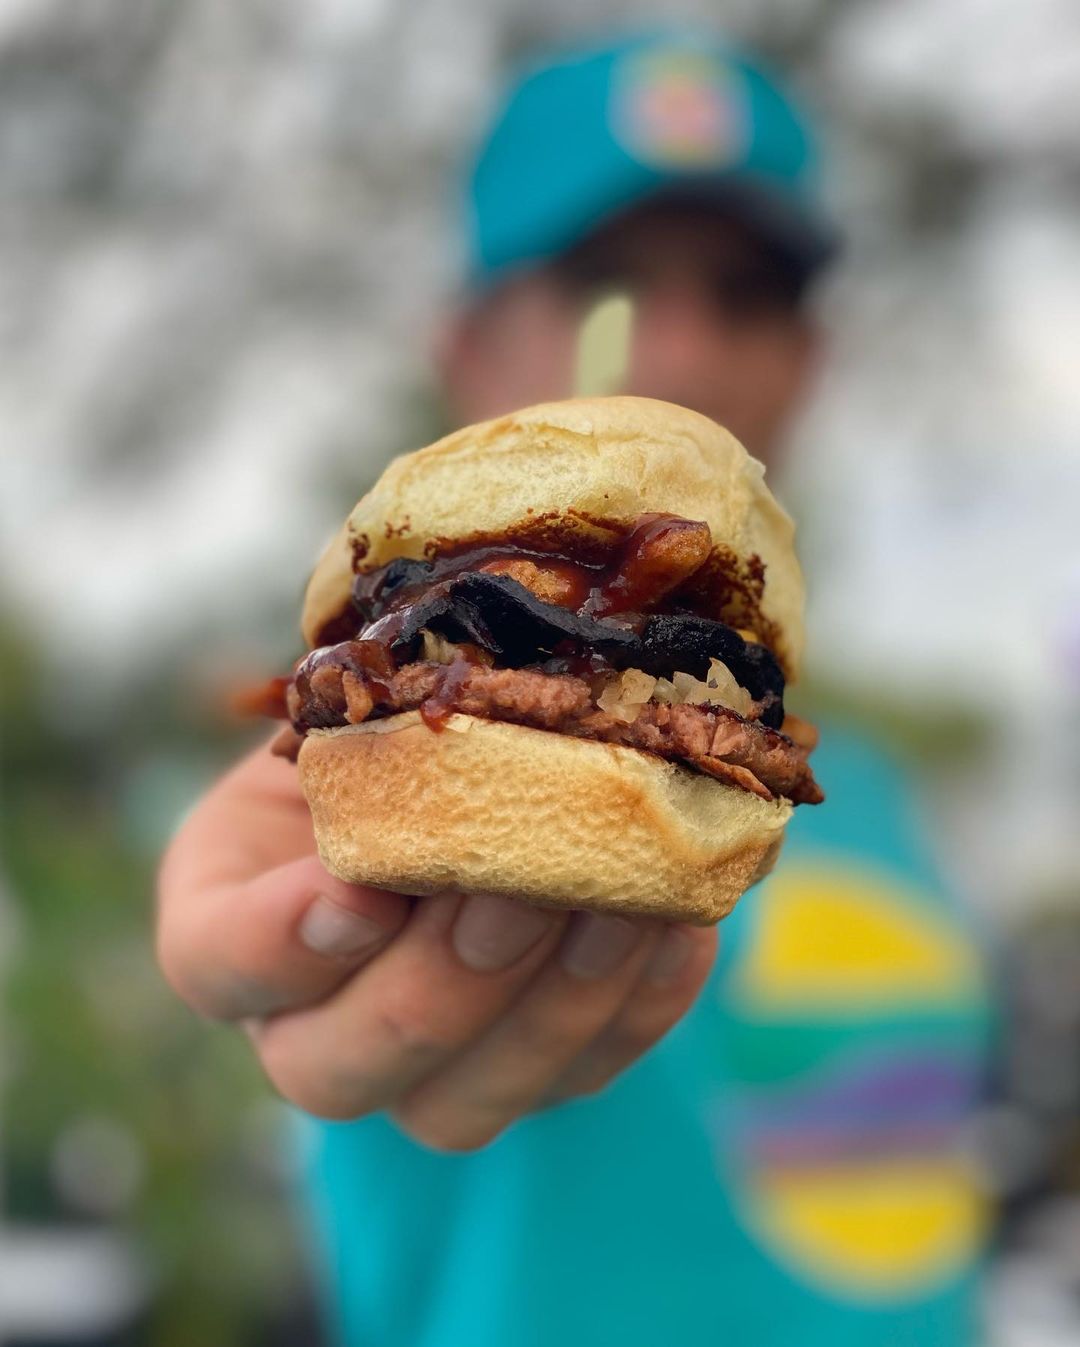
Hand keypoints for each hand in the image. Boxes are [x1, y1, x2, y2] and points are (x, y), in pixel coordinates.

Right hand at [157, 738, 716, 1150]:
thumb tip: (467, 715)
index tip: (361, 889)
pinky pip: (575, 1080)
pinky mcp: (525, 1080)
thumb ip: (373, 731)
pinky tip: (675, 927)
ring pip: (461, 1108)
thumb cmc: (391, 732)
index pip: (217, 961)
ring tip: (621, 902)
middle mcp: (306, 1024)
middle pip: (336, 1068)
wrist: (470, 777)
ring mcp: (417, 1072)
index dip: (283, 943)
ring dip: (552, 1006)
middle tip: (515, 893)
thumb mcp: (356, 712)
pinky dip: (634, 1008)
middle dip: (439, 983)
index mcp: (228, 921)